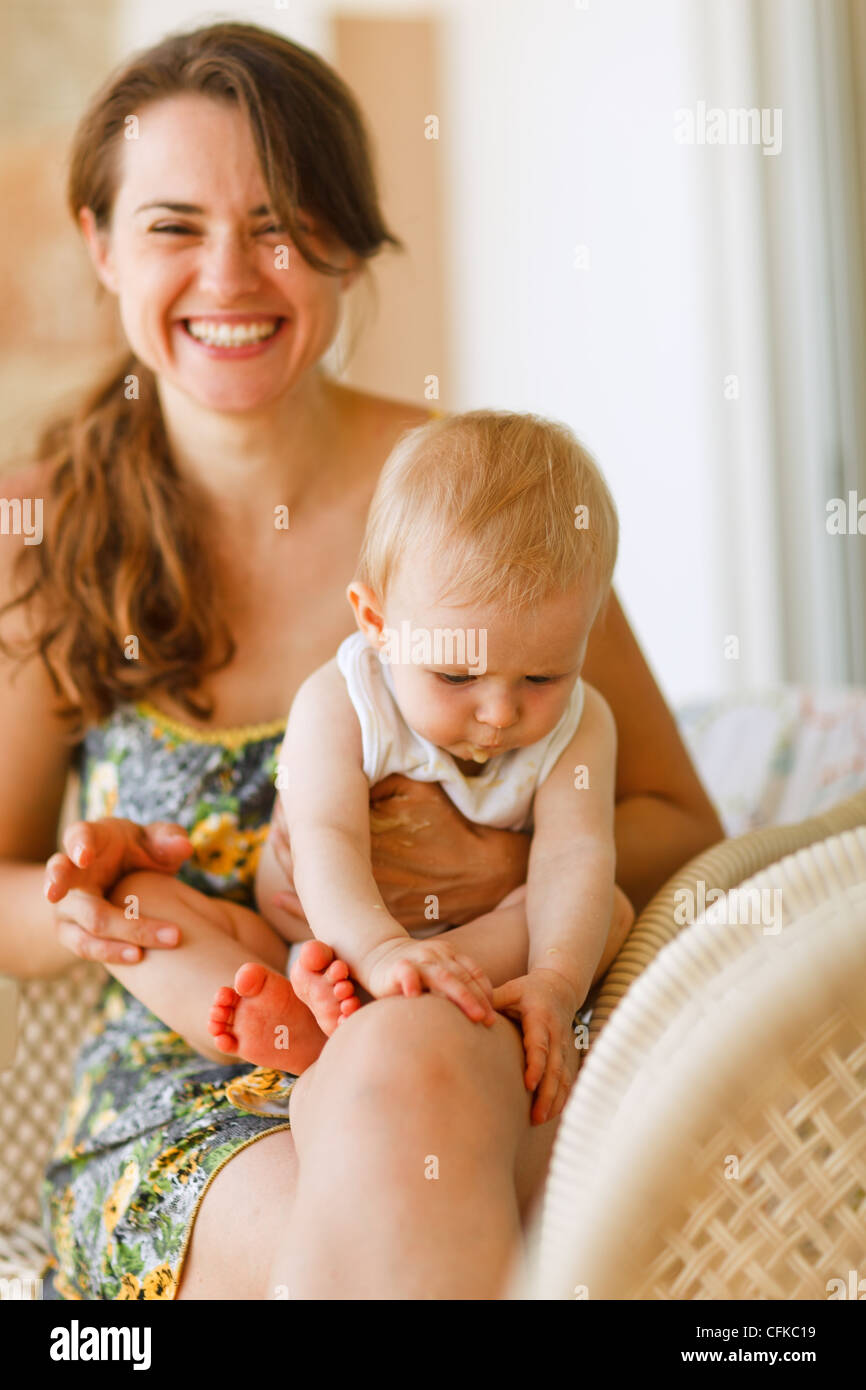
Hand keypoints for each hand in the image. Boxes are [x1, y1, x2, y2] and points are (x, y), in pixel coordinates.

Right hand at [44, 817, 192, 964]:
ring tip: (138, 951)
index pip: (78, 836)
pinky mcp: (72, 933)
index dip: (78, 845)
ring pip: (81, 920)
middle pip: (61, 878)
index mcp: (90, 840)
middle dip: (58, 883)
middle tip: (53, 892)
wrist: (124, 884)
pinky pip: (86, 946)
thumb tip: (184, 846)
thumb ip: (168, 839)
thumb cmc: (139, 854)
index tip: (83, 856)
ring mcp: (67, 905)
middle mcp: (71, 872)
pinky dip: (111, 952)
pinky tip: (138, 957)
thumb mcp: (154, 841)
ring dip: (112, 934)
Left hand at [269, 775, 529, 929]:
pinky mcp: (374, 915)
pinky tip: (279, 898)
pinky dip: (301, 905)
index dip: (293, 807)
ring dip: (294, 863)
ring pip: (312, 882)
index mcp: (364, 835)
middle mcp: (357, 868)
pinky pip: (329, 914)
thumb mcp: (419, 791)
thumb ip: (380, 779)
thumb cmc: (452, 826)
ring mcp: (364, 896)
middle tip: (280, 817)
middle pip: (306, 851)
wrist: (485, 872)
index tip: (284, 792)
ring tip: (281, 843)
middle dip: (289, 834)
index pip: (313, 819)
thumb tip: (345, 766)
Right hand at [363, 935, 496, 1025]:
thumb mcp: (437, 976)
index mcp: (450, 956)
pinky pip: (407, 972)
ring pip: (443, 976)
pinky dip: (412, 981)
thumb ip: (453, 989)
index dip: (486, 992)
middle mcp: (438, 954)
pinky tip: (415, 995)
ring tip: (473, 1016)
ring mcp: (418, 959)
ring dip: (461, 996)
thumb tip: (479, 1018)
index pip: (474, 972)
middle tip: (489, 1021)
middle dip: (479, 999)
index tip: (494, 1014)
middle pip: (463, 977)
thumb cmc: (413, 975)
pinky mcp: (397, 966)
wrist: (378, 954)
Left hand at [492, 969, 580, 1125]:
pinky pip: (567, 1079)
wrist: (559, 988)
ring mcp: (564, 1046)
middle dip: (547, 1093)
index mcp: (541, 1017)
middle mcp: (556, 1034)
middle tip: (535, 1116)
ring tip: (540, 1119)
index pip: (540, 1045)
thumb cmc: (528, 990)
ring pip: (563, 1076)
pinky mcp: (566, 1055)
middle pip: (555, 1067)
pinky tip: (552, 1113)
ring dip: (555, 1099)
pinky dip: (562, 1097)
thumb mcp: (510, 989)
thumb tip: (468, 1011)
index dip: (536, 1065)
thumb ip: (491, 1000)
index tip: (529, 1085)